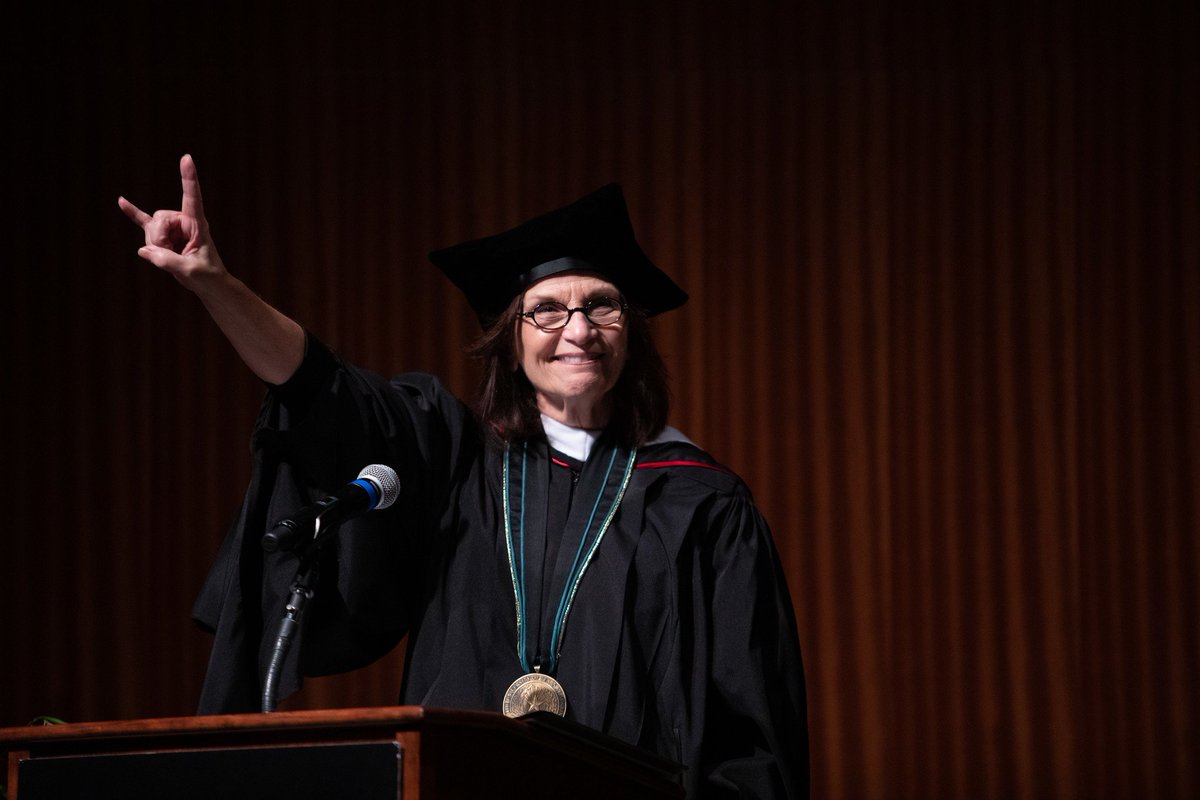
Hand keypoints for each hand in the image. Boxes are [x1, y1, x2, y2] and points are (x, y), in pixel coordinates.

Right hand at [118, 154, 226, 287]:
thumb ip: (167, 261)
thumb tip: (144, 250)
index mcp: (197, 223)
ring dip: (155, 246)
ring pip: (150, 228)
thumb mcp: (190, 270)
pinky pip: (144, 222)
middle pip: (159, 219)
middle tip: (175, 257)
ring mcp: (172, 227)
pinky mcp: (164, 235)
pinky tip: (121, 202)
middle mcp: (183, 220)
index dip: (189, 178)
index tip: (187, 158)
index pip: (192, 197)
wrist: (207, 284)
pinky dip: (133, 213)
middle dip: (159, 240)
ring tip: (172, 257)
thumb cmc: (206, 275)